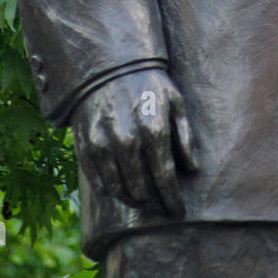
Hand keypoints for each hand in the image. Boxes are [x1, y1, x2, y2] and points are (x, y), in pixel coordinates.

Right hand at [71, 68, 197, 215]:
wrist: (107, 67)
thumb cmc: (148, 84)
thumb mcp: (174, 102)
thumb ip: (185, 136)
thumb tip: (193, 169)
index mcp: (153, 130)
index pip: (165, 178)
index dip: (173, 199)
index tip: (179, 211)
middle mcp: (126, 141)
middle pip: (142, 189)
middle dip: (154, 201)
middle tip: (160, 202)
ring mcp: (102, 145)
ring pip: (119, 191)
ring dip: (132, 199)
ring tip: (141, 197)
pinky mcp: (84, 147)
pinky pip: (99, 183)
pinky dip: (111, 190)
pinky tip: (120, 185)